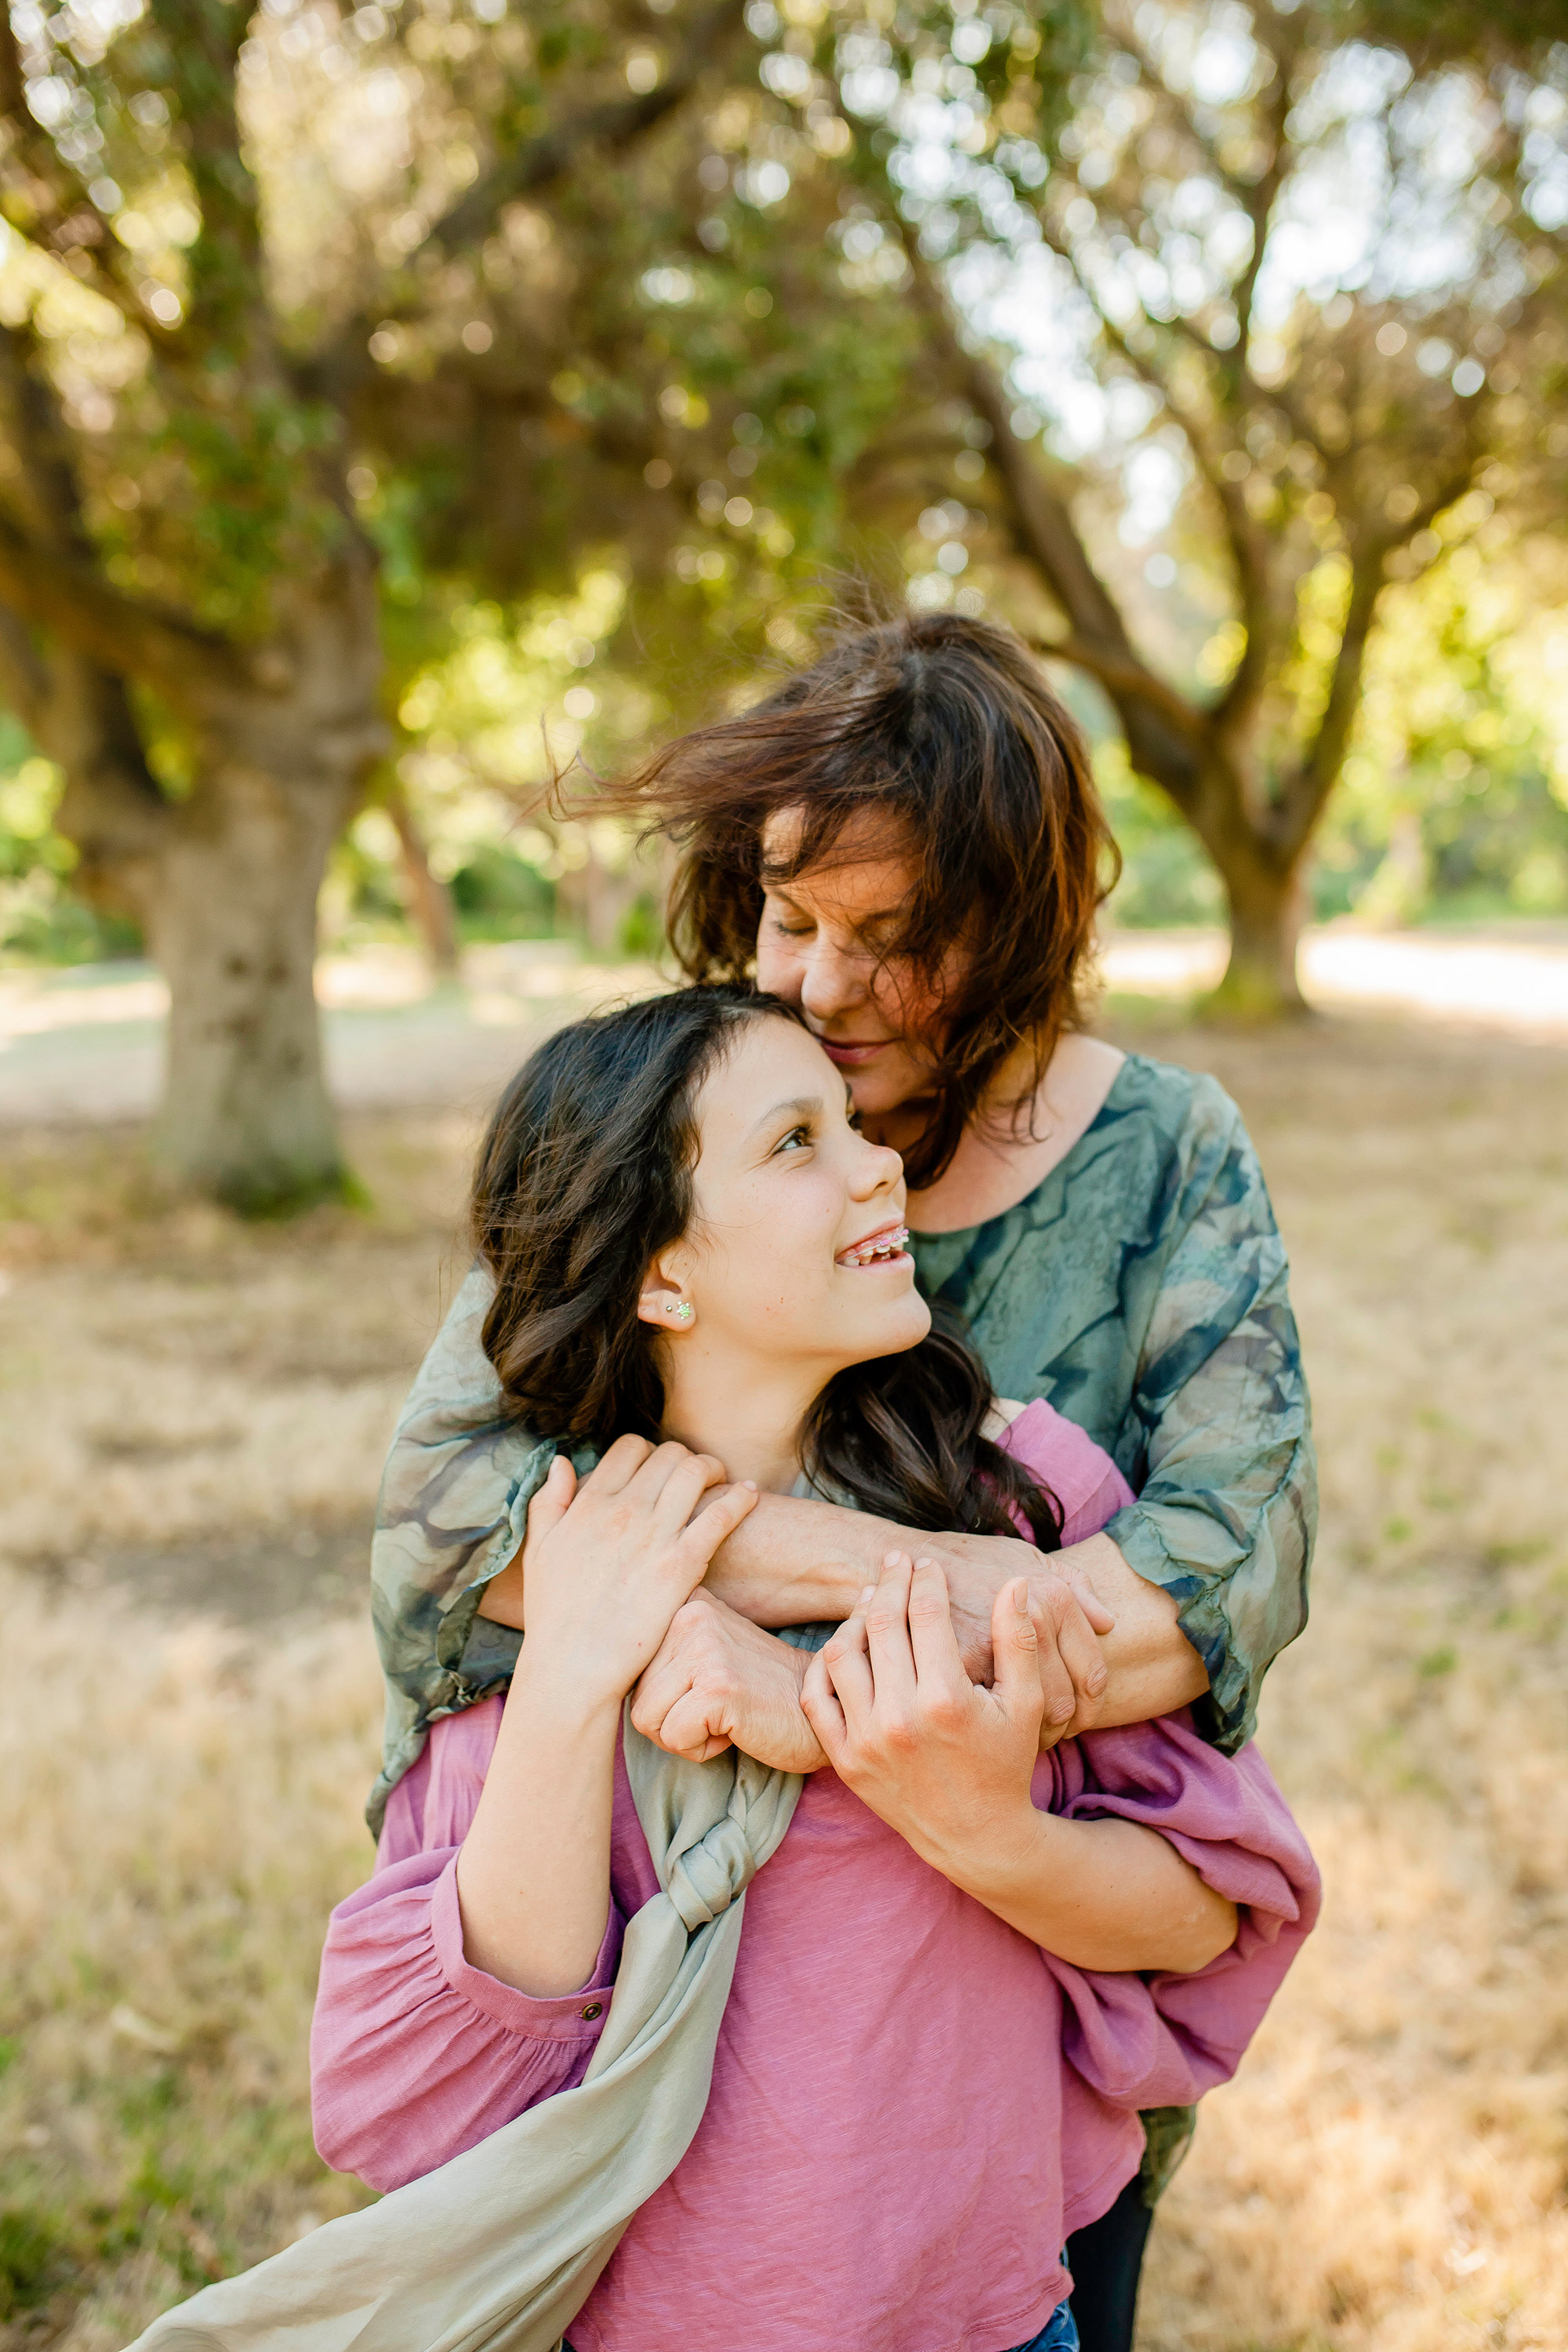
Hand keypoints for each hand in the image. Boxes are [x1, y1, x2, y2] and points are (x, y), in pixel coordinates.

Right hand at [518, 1436, 758, 1711]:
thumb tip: (562, 1462)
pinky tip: (750, 1497)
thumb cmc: (554, 1616)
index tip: (658, 1472)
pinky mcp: (682, 1565)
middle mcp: (622, 1510)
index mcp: (589, 1503)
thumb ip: (549, 1501)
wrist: (572, 1669)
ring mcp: (654, 1536)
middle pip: (670, 1454)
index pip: (630, 1447)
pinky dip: (740, 1499)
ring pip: (697, 1471)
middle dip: (686, 1459)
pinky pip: (721, 1514)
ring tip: (723, 1484)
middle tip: (698, 1478)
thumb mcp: (539, 1551)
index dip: (649, 1453)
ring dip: (714, 1470)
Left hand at [631, 1590, 824, 1773]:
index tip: (703, 1691)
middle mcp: (690, 1614)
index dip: (662, 1698)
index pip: (628, 1670)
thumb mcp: (705, 1653)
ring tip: (725, 1716)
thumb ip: (660, 1653)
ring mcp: (705, 1648)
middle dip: (670, 1720)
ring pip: (647, 1720)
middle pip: (634, 1696)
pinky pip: (674, 1739)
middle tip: (718, 1708)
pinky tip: (735, 1729)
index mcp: (683, 1602)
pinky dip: (702, 1750)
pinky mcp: (717, 1687)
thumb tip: (594, 1675)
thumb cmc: (758, 1692)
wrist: (821, 1710)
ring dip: (684, 1735)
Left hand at [800, 1554, 1044, 1872]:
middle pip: (881, 1624)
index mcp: (946, 1700)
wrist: (976, 1836)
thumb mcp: (1027, 1704)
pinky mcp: (844, 1759)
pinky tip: (846, 1643)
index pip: (926, 1615)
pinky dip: (824, 1664)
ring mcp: (865, 1741)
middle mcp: (899, 1719)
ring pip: (842, 1653)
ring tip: (871, 1599)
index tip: (927, 1563)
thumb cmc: (1005, 1762)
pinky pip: (816, 1696)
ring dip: (855, 1618)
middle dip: (890, 1583)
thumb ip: (1019, 1641)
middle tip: (895, 1561)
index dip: (926, 1580)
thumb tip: (1015, 1584)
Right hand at [890, 1533, 1113, 1745]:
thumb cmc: (969, 1562)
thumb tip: (1107, 1622)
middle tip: (1053, 1735)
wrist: (907, 1564)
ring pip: (1036, 1717)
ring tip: (1027, 1738)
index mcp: (1053, 1597)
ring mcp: (997, 1649)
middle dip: (1065, 1727)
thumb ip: (1073, 1584)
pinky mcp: (960, 1671)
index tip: (1080, 1715)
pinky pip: (994, 1717)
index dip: (1091, 1701)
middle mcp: (1032, 1620)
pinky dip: (999, 1733)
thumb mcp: (1025, 1558)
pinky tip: (996, 1734)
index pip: (1092, 1673)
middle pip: (1067, 1702)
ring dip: (1036, 1735)